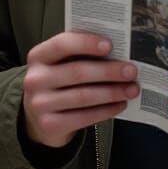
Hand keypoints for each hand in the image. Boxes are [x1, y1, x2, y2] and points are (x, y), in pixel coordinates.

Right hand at [23, 32, 138, 148]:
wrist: (39, 117)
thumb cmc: (59, 81)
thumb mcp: (61, 63)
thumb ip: (80, 53)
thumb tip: (118, 50)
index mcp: (39, 56)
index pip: (62, 44)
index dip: (86, 43)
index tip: (110, 45)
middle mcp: (35, 79)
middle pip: (77, 72)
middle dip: (108, 71)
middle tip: (131, 71)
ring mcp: (40, 104)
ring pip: (83, 96)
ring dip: (112, 92)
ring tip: (132, 89)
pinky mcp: (49, 125)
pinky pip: (83, 117)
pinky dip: (106, 110)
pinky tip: (120, 104)